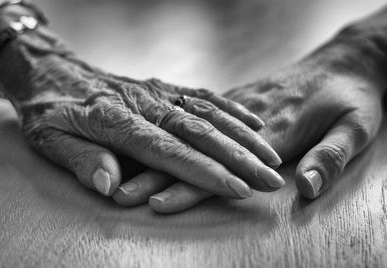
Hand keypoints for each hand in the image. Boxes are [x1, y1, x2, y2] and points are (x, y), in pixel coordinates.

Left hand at [0, 27, 284, 203]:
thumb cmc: (50, 110)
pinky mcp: (164, 87)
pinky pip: (204, 95)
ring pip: (209, 113)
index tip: (237, 188)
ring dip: (243, 136)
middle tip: (270, 179)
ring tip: (272, 157)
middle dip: (238, 158)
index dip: (205, 172)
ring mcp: (158, 93)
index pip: (170, 151)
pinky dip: (231, 109)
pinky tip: (253, 123)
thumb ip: (82, 160)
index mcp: (118, 121)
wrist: (53, 71)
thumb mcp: (50, 138)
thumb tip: (111, 186)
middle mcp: (146, 105)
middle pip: (200, 132)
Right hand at [118, 30, 386, 212]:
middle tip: (130, 196)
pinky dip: (190, 127)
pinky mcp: (243, 94)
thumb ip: (335, 156)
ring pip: (195, 126)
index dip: (189, 183)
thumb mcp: (364, 123)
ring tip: (145, 175)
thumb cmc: (358, 91)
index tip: (161, 202)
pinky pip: (208, 105)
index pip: (225, 159)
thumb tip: (307, 188)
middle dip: (161, 173)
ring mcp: (243, 100)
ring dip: (169, 153)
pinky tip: (181, 139)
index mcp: (277, 126)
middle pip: (195, 144)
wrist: (352, 55)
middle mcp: (250, 113)